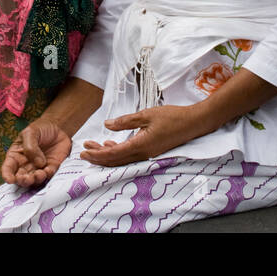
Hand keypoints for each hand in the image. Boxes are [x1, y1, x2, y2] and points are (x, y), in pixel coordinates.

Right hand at [2, 118, 72, 186]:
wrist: (58, 127)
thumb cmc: (40, 128)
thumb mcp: (30, 132)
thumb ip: (30, 147)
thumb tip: (38, 163)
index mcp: (16, 155)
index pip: (8, 168)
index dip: (7, 175)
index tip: (10, 179)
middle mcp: (25, 165)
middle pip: (21, 178)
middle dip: (23, 181)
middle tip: (26, 178)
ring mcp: (38, 168)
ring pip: (34, 180)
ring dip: (36, 180)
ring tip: (40, 174)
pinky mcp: (51, 169)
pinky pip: (48, 176)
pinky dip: (48, 175)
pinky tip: (48, 170)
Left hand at [79, 104, 201, 166]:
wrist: (193, 123)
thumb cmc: (172, 117)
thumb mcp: (146, 114)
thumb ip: (125, 121)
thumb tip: (107, 125)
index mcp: (140, 145)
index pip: (113, 154)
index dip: (97, 155)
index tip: (83, 152)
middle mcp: (143, 154)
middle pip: (115, 161)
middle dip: (97, 156)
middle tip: (83, 151)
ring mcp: (147, 154)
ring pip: (122, 159)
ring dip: (106, 153)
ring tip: (94, 145)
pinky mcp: (151, 151)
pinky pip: (130, 155)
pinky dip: (118, 151)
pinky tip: (110, 144)